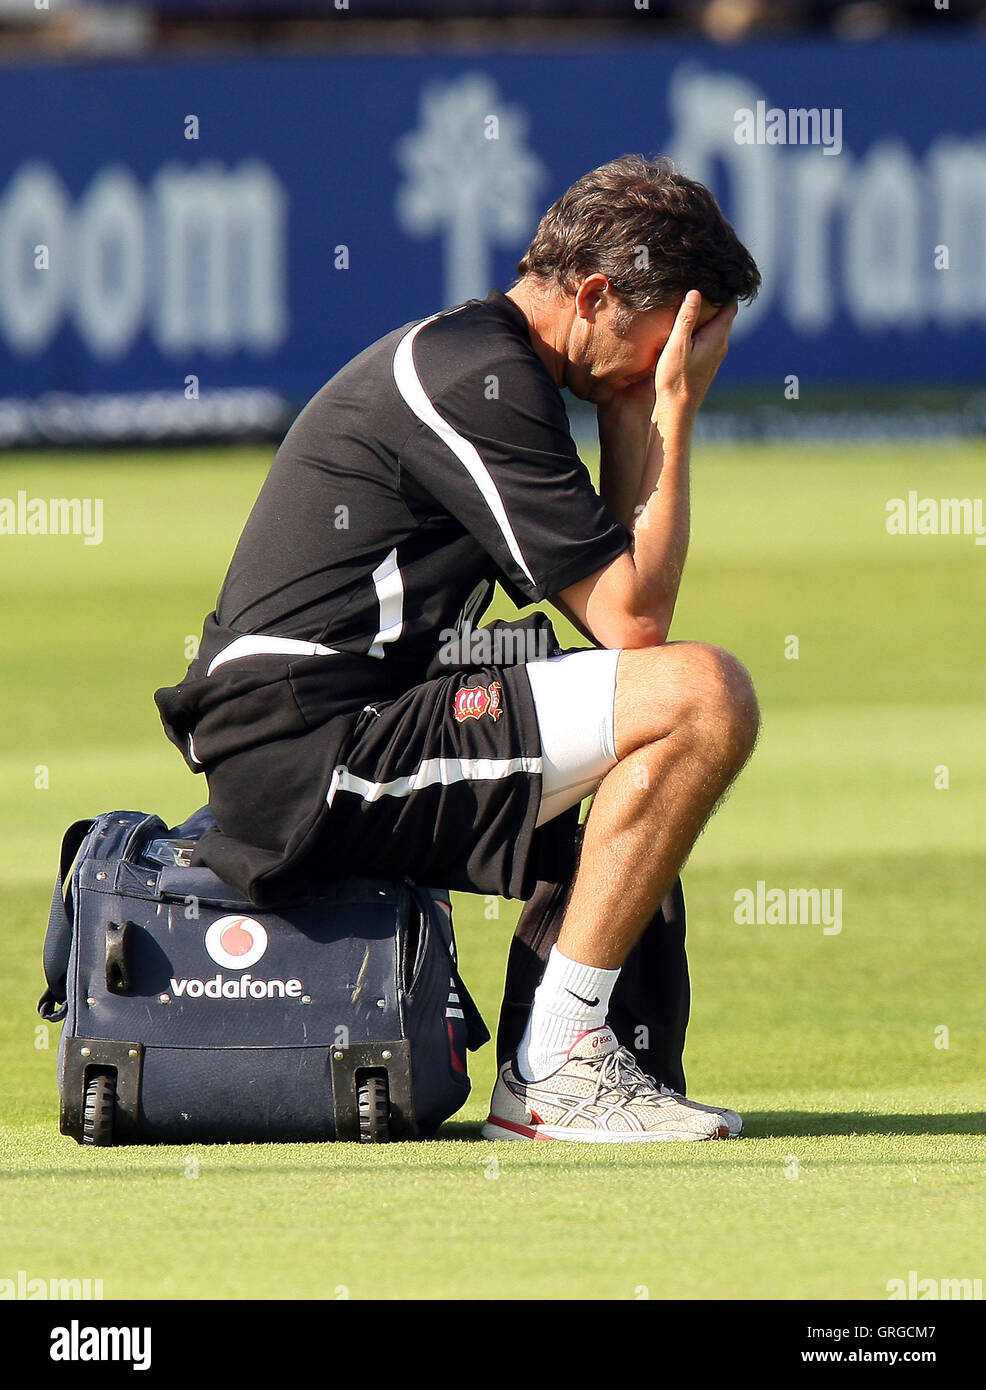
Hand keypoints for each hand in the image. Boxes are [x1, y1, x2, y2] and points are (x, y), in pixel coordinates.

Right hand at [653, 292, 736, 429]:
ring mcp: (715, 356)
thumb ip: (686, 319)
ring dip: (708, 314)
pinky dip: (702, 328)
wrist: (677, 411)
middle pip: (724, 315)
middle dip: (716, 299)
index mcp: (717, 337)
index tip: (716, 276)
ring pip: (716, 327)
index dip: (725, 289)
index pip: (730, 305)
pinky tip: (687, 327)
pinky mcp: (706, 363)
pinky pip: (708, 338)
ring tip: (693, 301)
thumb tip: (696, 292)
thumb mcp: (677, 346)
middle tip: (703, 283)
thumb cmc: (675, 379)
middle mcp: (721, 345)